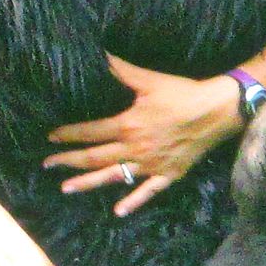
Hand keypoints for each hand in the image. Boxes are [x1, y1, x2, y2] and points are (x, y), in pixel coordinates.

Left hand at [44, 55, 241, 215]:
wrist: (217, 111)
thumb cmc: (183, 93)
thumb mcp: (149, 80)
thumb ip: (121, 70)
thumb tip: (99, 54)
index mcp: (128, 125)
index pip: (90, 132)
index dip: (69, 135)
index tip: (51, 138)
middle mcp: (135, 148)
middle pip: (95, 158)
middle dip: (69, 161)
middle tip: (48, 165)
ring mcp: (151, 165)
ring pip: (114, 177)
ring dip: (88, 183)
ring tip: (66, 188)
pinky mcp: (168, 174)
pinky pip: (148, 192)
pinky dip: (133, 202)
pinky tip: (118, 212)